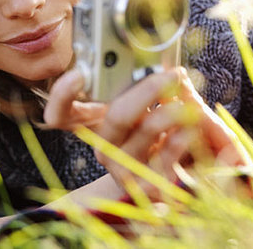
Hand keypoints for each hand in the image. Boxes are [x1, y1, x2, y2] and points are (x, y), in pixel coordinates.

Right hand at [44, 67, 245, 193]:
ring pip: (149, 128)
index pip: (62, 114)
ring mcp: (122, 168)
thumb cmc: (152, 133)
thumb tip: (168, 67)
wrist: (167, 179)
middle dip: (150, 88)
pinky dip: (184, 134)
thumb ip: (145, 86)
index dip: (62, 96)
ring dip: (175, 109)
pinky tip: (191, 128)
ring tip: (191, 102)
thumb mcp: (142, 108)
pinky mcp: (145, 185)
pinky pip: (169, 153)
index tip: (79, 75)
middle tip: (173, 75)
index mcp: (94, 124)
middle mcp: (103, 146)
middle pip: (117, 114)